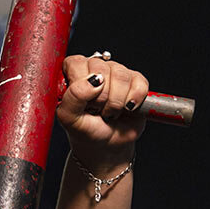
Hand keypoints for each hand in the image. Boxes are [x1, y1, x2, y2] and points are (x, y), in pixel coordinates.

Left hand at [57, 54, 149, 170]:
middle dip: (100, 97)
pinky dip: (133, 100)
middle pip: (101, 69)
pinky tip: (127, 108)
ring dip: (116, 102)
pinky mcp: (137, 81)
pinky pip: (140, 83)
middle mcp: (96, 67)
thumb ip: (73, 97)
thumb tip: (94, 80)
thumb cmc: (85, 129)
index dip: (81, 84)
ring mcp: (117, 72)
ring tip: (109, 112)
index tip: (83, 103)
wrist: (106, 145)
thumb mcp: (69, 118)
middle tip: (96, 110)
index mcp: (74, 71)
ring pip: (121, 76)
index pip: (76, 63)